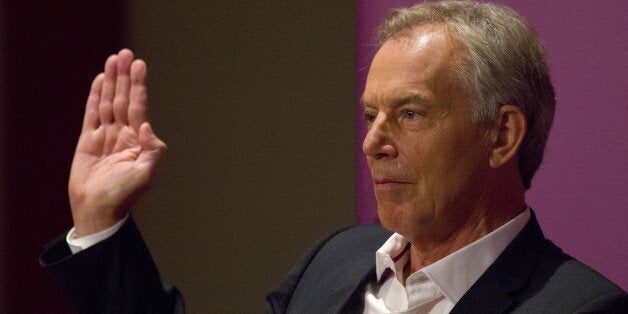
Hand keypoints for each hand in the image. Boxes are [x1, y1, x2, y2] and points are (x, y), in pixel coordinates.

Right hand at [69, 49, 165, 236]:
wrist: (97, 210)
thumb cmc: (123, 195)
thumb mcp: (145, 174)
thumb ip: (152, 150)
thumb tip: (146, 125)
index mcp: (138, 141)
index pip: (138, 106)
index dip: (139, 86)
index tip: (139, 65)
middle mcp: (123, 135)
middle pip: (123, 98)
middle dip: (125, 76)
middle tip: (126, 54)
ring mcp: (105, 136)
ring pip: (108, 102)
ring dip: (111, 81)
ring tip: (113, 59)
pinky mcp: (88, 140)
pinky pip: (92, 114)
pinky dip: (95, 97)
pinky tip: (100, 81)